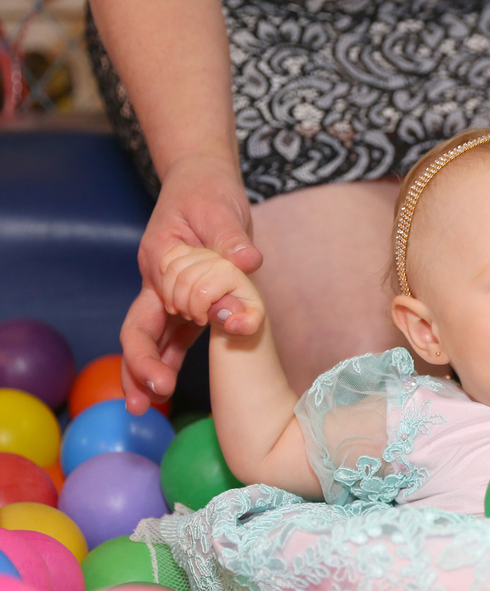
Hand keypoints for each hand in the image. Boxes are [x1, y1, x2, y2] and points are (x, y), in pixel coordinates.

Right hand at [120, 158, 262, 413]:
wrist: (201, 181)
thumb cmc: (209, 193)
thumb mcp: (223, 211)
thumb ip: (232, 239)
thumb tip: (248, 262)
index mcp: (162, 257)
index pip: (166, 296)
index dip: (189, 314)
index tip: (217, 323)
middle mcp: (158, 281)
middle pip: (139, 327)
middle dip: (141, 362)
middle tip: (152, 394)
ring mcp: (168, 295)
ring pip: (149, 339)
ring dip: (144, 371)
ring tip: (143, 409)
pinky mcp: (185, 303)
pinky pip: (171, 337)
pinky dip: (167, 361)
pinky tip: (167, 389)